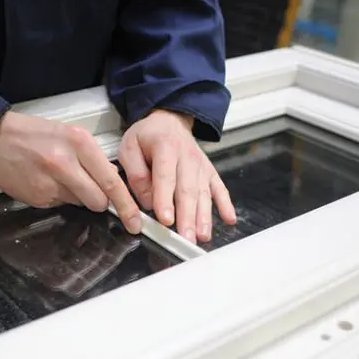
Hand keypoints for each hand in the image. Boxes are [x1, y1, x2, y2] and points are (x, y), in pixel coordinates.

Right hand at [0, 111, 141, 233]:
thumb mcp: (70, 135)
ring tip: (60, 178)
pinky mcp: (38, 197)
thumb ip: (93, 159)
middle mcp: (66, 162)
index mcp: (79, 143)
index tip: (135, 221)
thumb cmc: (34, 135)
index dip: (126, 206)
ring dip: (77, 197)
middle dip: (99, 202)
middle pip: (98, 200)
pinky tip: (45, 181)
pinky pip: (60, 204)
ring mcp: (50, 182)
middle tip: (90, 190)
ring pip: (80, 204)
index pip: (111, 182)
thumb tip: (113, 181)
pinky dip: (57, 197)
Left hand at [118, 109, 236, 242]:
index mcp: (165, 147)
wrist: (169, 121)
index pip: (165, 177)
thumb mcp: (129, 147)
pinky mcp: (209, 172)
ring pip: (204, 193)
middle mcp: (187, 157)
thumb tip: (147, 201)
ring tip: (202, 236)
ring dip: (204, 217)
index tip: (166, 219)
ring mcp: (200, 166)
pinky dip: (226, 205)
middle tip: (185, 237)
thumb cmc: (148, 136)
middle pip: (188, 190)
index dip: (165, 199)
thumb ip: (136, 174)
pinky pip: (220, 189)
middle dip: (188, 216)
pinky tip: (229, 219)